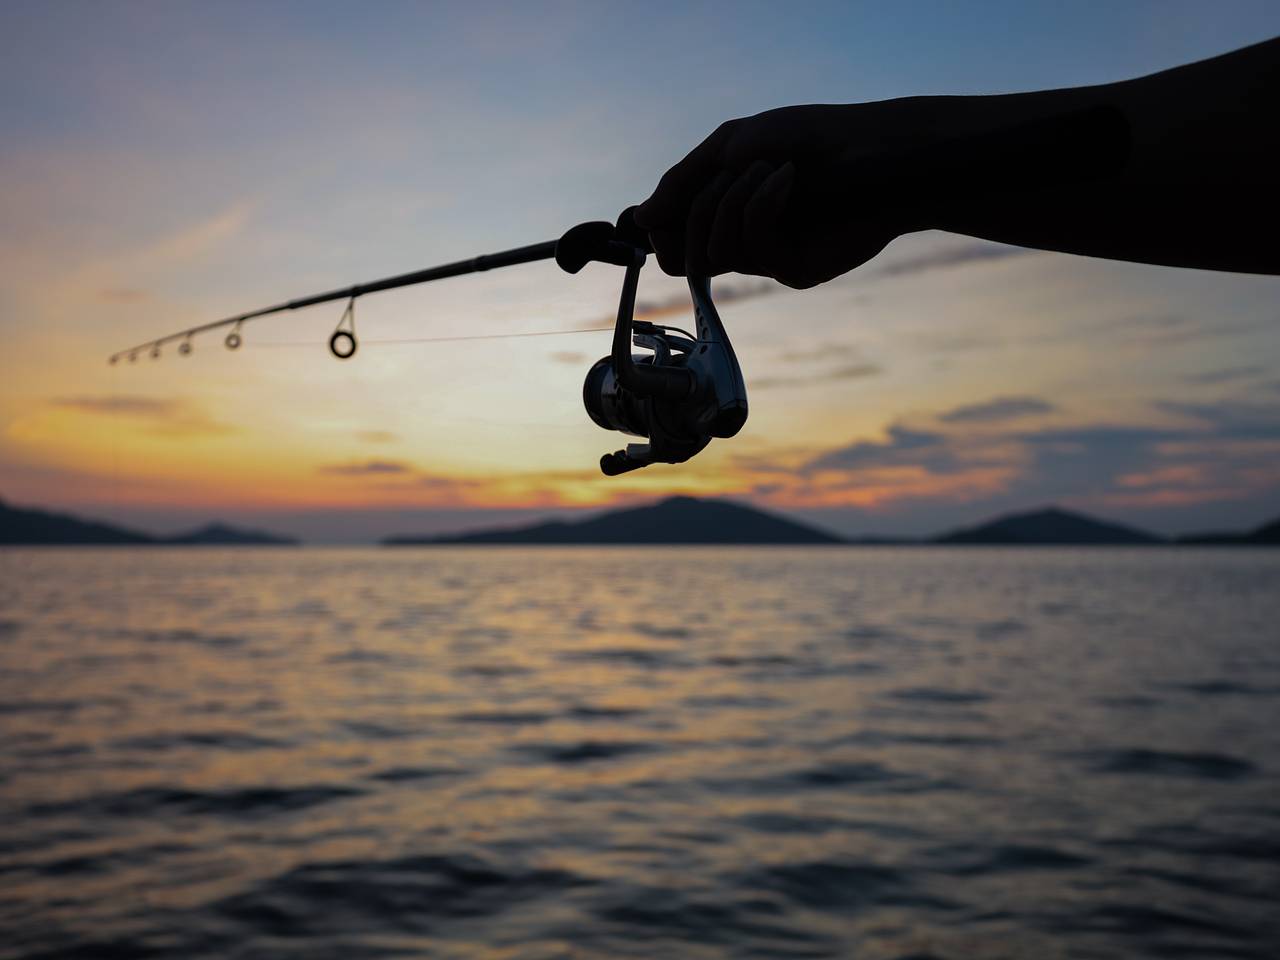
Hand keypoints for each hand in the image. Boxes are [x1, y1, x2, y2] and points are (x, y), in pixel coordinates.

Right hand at [634, 102, 938, 287]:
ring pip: (711, 253)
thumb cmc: (810, 138)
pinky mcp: (796, 270)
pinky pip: (751, 248)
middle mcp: (743, 242)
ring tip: (769, 166)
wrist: (875, 150)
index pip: (670, 244)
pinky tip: (787, 178)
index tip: (658, 212)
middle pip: (681, 257)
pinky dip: (760, 204)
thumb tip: (639, 219)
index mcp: (725, 213)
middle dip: (694, 209)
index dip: (658, 230)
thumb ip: (684, 180)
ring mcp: (769, 260)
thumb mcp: (734, 144)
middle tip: (726, 175)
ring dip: (731, 199)